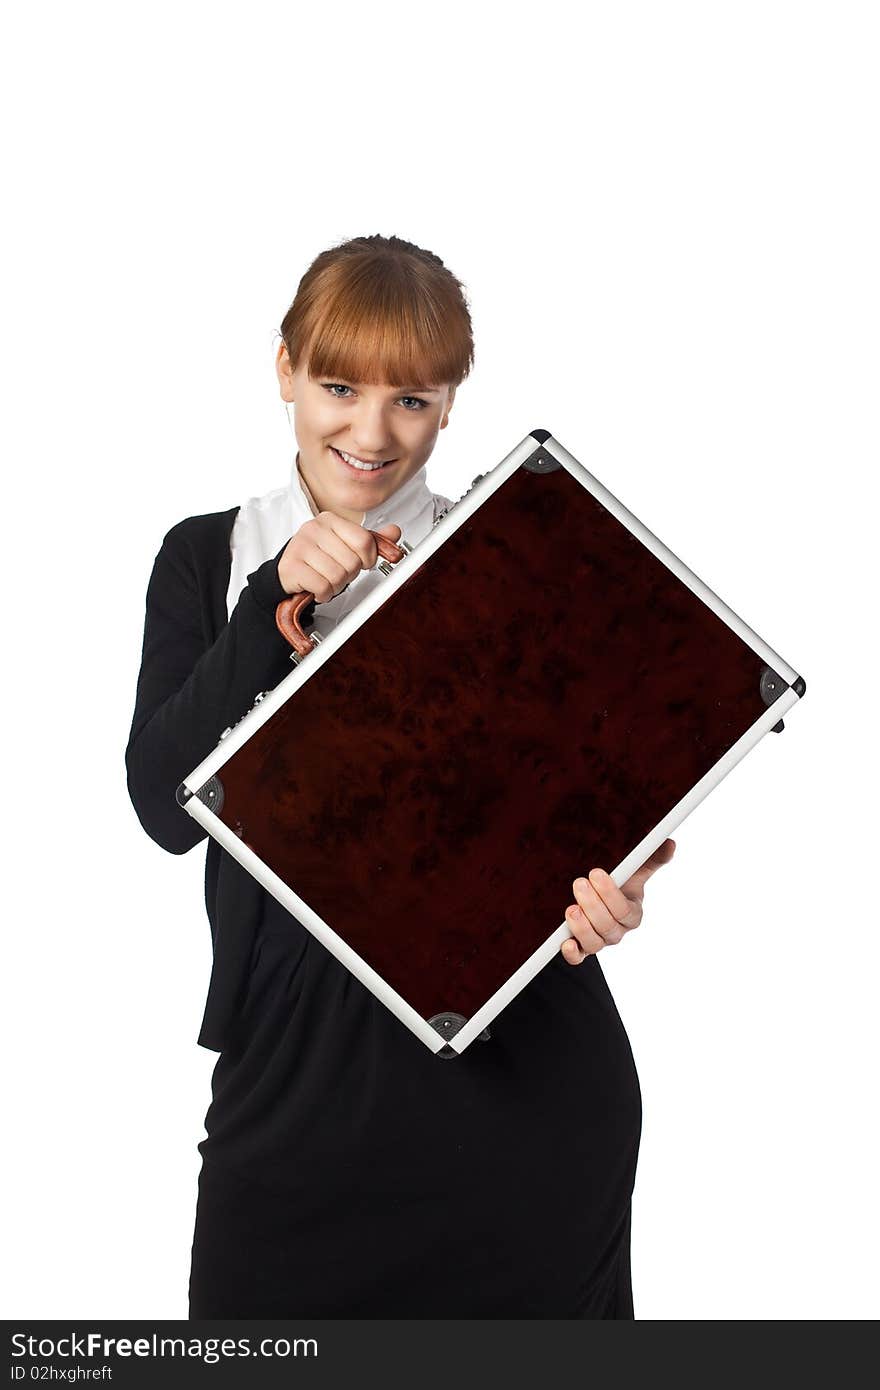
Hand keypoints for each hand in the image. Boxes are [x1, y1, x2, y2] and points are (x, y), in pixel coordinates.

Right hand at [277, 512, 401, 602]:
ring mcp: (301, 546)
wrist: (287, 572)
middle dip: (349, 574)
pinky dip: (324, 593)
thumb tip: (395, 532)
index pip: (364, 540)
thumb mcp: (346, 545)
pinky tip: (317, 588)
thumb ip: (371, 540)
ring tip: (326, 579)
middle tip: (337, 572)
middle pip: (352, 561)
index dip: (368, 558)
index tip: (361, 563)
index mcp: (330, 520)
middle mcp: (314, 528)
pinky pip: (323, 586)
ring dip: (336, 586)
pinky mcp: (292, 567)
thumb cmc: (318, 559)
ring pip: (338, 576)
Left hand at [561, 838, 676, 963]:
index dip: (610, 894)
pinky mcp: (581, 947)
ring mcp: (599, 941)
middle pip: (608, 926)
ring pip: (594, 943)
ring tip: (571, 910)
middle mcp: (617, 931)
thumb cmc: (619, 883)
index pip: (624, 910)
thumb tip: (669, 844)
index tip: (595, 872)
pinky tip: (565, 943)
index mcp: (632, 914)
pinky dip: (572, 953)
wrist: (596, 895)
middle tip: (579, 884)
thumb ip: (651, 859)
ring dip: (582, 928)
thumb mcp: (634, 869)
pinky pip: (578, 957)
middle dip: (593, 905)